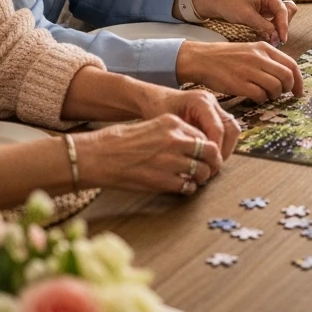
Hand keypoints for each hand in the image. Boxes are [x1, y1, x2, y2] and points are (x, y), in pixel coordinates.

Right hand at [75, 115, 222, 193]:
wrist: (98, 156)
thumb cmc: (120, 141)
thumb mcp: (151, 126)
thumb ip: (173, 133)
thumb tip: (194, 146)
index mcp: (173, 123)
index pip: (204, 136)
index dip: (209, 149)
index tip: (208, 156)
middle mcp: (175, 140)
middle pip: (210, 153)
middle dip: (213, 163)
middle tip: (210, 170)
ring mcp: (171, 161)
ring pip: (202, 171)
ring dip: (202, 177)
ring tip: (195, 180)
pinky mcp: (163, 180)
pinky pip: (188, 186)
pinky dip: (189, 188)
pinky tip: (183, 186)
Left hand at [141, 87, 239, 158]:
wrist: (154, 99)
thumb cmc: (156, 110)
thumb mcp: (167, 125)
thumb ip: (184, 140)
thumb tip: (197, 160)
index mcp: (200, 101)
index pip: (217, 128)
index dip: (215, 148)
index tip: (208, 163)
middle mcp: (211, 102)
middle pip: (231, 128)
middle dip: (224, 149)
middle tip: (213, 165)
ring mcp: (215, 107)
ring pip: (232, 130)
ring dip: (225, 148)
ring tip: (212, 162)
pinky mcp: (215, 114)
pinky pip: (226, 131)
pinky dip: (221, 144)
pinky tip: (209, 155)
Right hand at [176, 41, 303, 106]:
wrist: (203, 59)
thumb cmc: (228, 58)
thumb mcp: (251, 50)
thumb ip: (268, 60)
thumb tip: (287, 76)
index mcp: (264, 48)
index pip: (291, 64)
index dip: (299, 81)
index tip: (298, 91)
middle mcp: (259, 58)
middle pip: (287, 77)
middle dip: (288, 89)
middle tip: (281, 94)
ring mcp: (249, 70)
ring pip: (275, 87)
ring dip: (273, 95)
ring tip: (264, 94)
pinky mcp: (239, 83)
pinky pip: (260, 95)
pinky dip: (261, 99)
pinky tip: (254, 97)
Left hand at [192, 0, 295, 42]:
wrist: (216, 0)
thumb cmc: (229, 3)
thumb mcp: (246, 16)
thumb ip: (263, 26)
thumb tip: (277, 38)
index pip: (283, 10)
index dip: (284, 26)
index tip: (281, 40)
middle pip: (288, 10)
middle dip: (283, 25)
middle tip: (275, 39)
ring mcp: (270, 0)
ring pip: (283, 15)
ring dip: (279, 26)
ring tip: (270, 37)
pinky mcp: (266, 6)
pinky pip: (276, 17)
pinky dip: (274, 25)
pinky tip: (267, 33)